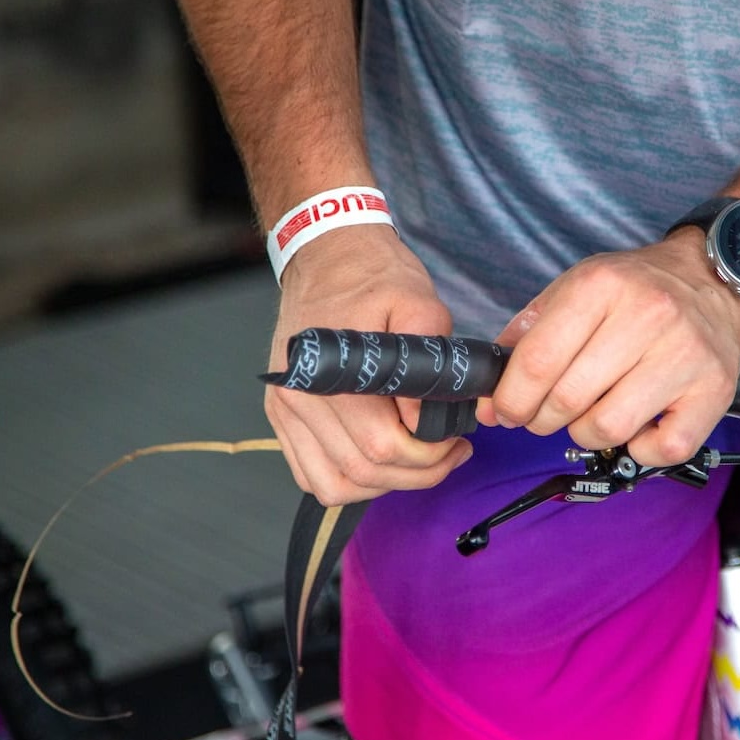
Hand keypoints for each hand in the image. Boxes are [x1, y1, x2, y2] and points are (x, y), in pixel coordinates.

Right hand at [265, 226, 473, 504]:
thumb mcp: (419, 302)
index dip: (429, 455)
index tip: (456, 439)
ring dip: (384, 485)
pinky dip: (348, 483)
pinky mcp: (282, 416)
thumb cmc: (375, 277)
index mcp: (333, 371)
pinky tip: (382, 464)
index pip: (383, 445)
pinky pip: (310, 476)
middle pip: (362, 470)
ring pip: (334, 484)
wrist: (326, 254)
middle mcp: (301, 396)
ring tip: (419, 462)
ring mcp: (286, 409)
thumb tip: (424, 417)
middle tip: (450, 452)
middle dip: (417, 472)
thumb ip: (429, 359)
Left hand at [477, 228, 739, 466]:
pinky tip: (638, 426)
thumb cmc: (633, 291)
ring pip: (609, 428)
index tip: (507, 412)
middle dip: (543, 419)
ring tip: (592, 415)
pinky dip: (641, 449)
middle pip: (569, 399)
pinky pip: (663, 448)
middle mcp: (647, 314)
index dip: (511, 399)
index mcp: (601, 285)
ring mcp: (684, 354)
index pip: (537, 361)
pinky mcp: (714, 389)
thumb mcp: (572, 290)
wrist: (711, 282)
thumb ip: (524, 340)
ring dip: (587, 434)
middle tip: (546, 414)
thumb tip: (491, 404)